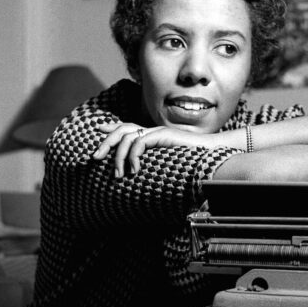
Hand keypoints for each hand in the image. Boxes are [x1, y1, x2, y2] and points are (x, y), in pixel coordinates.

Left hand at [92, 123, 214, 177]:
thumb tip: (141, 179)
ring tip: (118, 175)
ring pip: (127, 137)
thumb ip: (155, 166)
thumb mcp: (168, 165)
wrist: (212, 155)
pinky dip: (133, 156)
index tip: (98, 129)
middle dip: (106, 142)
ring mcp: (158, 132)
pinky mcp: (162, 135)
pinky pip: (139, 143)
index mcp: (153, 136)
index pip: (128, 127)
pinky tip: (134, 170)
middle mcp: (153, 131)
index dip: (112, 128)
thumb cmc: (194, 162)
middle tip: (95, 157)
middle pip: (122, 130)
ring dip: (118, 156)